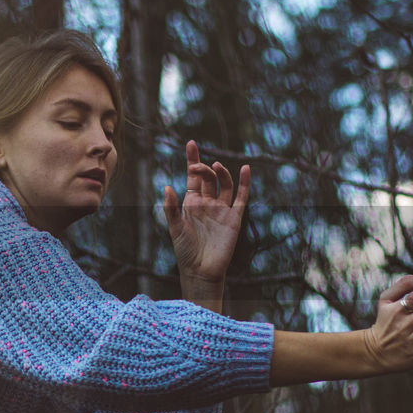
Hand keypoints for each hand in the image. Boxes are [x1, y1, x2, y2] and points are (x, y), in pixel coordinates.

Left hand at [163, 140, 250, 289]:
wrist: (201, 270)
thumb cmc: (184, 251)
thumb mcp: (174, 228)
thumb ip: (171, 208)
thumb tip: (167, 186)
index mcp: (191, 203)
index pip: (192, 176)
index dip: (192, 159)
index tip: (191, 143)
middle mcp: (207, 203)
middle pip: (207, 177)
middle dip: (203, 167)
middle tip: (198, 166)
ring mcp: (221, 209)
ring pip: (224, 184)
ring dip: (221, 173)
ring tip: (216, 167)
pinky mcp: (234, 217)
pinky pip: (241, 197)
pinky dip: (245, 183)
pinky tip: (246, 169)